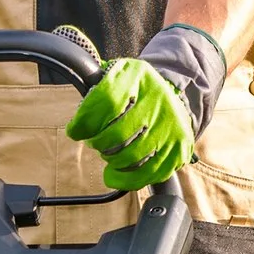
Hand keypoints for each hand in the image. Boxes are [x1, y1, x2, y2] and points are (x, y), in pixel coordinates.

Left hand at [63, 25, 226, 191]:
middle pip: (117, 134)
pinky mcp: (178, 149)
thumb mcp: (116, 76)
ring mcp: (171, 125)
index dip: (85, 121)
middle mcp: (159, 98)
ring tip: (108, 153)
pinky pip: (147, 174)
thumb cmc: (135, 91)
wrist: (173, 98)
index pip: (107, 100)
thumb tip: (77, 126)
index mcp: (138, 74)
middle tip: (95, 142)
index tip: (75, 131)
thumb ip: (95, 90)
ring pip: (131, 157)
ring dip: (111, 160)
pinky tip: (115, 175)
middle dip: (98, 143)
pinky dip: (125, 179)